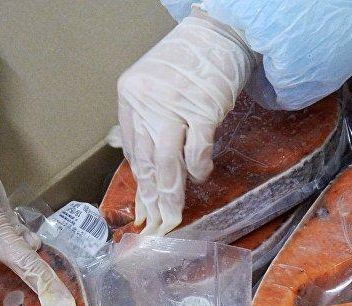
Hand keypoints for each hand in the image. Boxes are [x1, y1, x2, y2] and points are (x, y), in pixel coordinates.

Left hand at [117, 7, 254, 235]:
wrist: (221, 34)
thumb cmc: (192, 61)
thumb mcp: (158, 84)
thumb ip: (152, 119)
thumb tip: (155, 164)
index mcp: (131, 95)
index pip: (133, 149)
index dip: (140, 182)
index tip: (143, 206)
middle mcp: (147, 101)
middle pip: (147, 160)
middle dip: (151, 198)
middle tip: (154, 225)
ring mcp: (174, 106)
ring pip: (167, 162)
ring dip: (171, 194)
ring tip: (173, 217)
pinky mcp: (202, 110)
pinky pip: (197, 151)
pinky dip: (199, 168)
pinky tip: (201, 176)